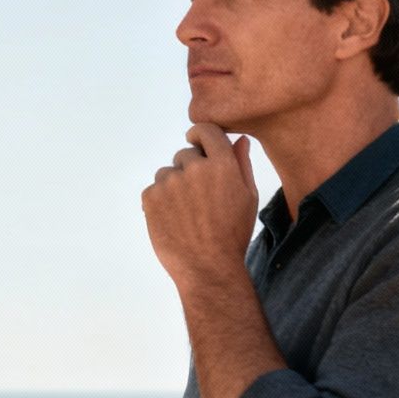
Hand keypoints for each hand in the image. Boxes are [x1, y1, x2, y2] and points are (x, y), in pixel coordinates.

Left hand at [142, 122, 258, 290]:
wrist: (208, 267)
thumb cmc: (232, 234)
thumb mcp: (247, 198)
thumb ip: (242, 164)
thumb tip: (238, 139)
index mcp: (221, 164)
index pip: (205, 130)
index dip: (199, 135)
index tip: (196, 142)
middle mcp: (194, 168)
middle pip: (184, 155)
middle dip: (190, 170)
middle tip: (199, 199)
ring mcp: (170, 182)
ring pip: (167, 174)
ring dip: (174, 186)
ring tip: (186, 214)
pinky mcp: (150, 197)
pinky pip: (152, 190)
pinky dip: (159, 202)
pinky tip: (173, 220)